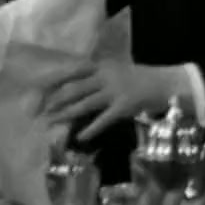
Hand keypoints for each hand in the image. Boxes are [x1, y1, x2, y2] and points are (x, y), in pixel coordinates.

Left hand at [42, 60, 172, 142]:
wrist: (168, 83)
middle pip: (74, 88)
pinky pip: (103, 119)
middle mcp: (106, 76)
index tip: (36, 89)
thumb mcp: (118, 72)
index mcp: (103, 66)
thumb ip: (99, 80)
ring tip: (52, 122)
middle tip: (39, 112)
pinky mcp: (124, 106)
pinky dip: (90, 129)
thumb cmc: (142, 79)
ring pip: (84, 103)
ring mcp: (115, 90)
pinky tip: (80, 137)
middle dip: (55, 101)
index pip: (72, 72)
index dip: (54, 81)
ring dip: (66, 114)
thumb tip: (76, 93)